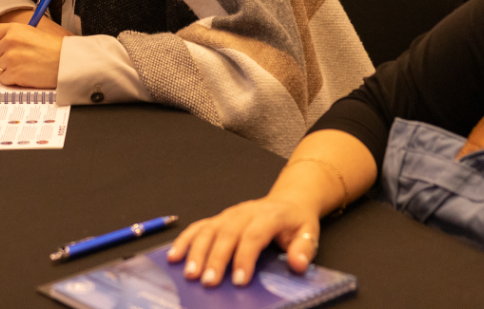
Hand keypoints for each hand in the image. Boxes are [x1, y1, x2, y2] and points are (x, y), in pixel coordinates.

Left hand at [0, 22, 64, 87]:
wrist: (67, 61)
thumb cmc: (55, 48)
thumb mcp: (33, 33)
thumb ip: (14, 37)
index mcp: (14, 29)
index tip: (1, 47)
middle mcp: (9, 42)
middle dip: (1, 60)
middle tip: (16, 61)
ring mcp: (10, 59)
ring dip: (7, 71)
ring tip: (23, 68)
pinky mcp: (14, 74)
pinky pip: (4, 79)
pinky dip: (13, 80)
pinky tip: (25, 75)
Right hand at [166, 194, 320, 285]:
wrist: (288, 202)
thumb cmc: (296, 222)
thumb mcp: (309, 233)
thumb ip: (304, 249)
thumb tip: (298, 264)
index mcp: (269, 215)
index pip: (254, 235)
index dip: (245, 257)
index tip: (239, 281)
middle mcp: (245, 213)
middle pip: (227, 234)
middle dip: (216, 259)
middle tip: (208, 282)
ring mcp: (228, 214)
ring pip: (209, 230)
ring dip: (196, 251)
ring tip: (190, 273)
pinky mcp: (218, 219)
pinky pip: (198, 227)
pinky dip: (184, 240)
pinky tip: (174, 255)